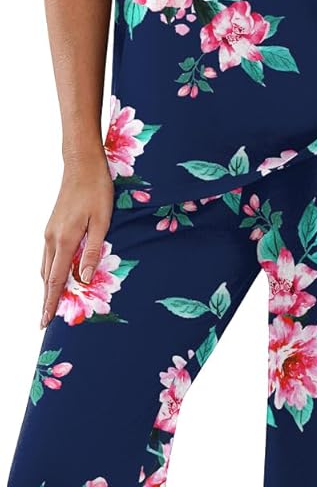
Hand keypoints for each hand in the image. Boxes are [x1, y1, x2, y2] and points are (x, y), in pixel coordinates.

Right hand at [40, 148, 113, 327]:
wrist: (82, 164)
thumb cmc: (97, 190)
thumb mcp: (103, 221)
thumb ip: (93, 251)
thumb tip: (85, 278)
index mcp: (65, 239)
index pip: (55, 279)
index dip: (50, 302)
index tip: (44, 321)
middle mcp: (52, 238)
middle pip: (46, 277)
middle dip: (46, 299)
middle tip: (46, 321)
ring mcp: (50, 232)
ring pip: (46, 266)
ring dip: (48, 286)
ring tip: (52, 304)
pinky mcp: (52, 226)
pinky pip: (48, 256)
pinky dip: (50, 271)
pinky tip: (57, 276)